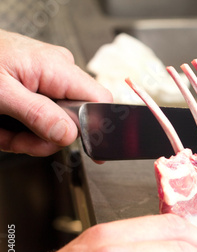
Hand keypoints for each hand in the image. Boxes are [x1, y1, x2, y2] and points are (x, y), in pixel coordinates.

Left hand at [0, 29, 111, 155]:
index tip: (88, 151)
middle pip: (74, 119)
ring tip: (3, 130)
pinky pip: (39, 118)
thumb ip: (37, 114)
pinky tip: (3, 125)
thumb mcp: (0, 93)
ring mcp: (47, 80)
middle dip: (43, 138)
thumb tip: (70, 134)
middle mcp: (58, 72)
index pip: (99, 101)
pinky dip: (19, 129)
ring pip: (54, 124)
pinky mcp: (35, 89)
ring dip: (27, 137)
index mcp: (57, 68)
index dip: (95, 127)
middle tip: (17, 140)